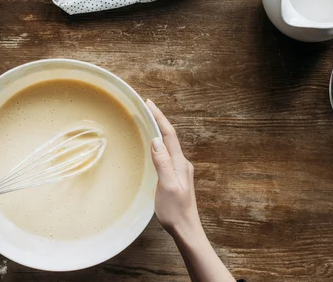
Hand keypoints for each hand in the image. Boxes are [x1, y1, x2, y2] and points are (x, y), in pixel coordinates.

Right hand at [146, 99, 199, 234]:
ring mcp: (179, 170)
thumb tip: (156, 140)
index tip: (149, 103)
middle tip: (145, 107)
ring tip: (147, 120)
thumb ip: (163, 163)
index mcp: (180, 164)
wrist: (186, 230)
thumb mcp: (167, 187)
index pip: (169, 135)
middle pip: (169, 136)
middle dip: (158, 119)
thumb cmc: (176, 212)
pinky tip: (152, 146)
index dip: (159, 117)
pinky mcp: (175, 177)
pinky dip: (158, 144)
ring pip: (167, 145)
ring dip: (158, 130)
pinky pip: (165, 154)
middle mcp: (181, 164)